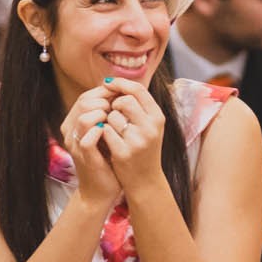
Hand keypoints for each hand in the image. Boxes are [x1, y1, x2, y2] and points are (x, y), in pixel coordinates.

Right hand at [59, 88, 125, 210]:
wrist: (101, 190)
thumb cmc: (106, 159)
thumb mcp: (104, 133)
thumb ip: (106, 114)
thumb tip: (119, 93)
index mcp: (74, 123)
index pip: (85, 97)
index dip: (104, 93)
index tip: (121, 96)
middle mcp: (71, 131)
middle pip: (84, 102)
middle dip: (106, 101)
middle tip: (119, 109)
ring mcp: (76, 144)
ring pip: (84, 118)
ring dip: (104, 116)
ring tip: (115, 121)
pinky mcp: (84, 157)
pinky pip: (88, 139)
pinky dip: (101, 132)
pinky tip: (111, 133)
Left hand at [97, 77, 167, 196]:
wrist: (145, 180)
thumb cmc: (144, 148)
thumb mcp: (149, 125)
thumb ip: (138, 105)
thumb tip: (114, 81)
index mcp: (158, 117)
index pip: (138, 90)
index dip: (121, 83)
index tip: (108, 84)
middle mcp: (150, 127)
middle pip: (124, 101)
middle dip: (114, 105)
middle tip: (113, 114)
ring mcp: (137, 140)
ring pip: (112, 116)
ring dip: (108, 121)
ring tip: (114, 132)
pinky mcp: (123, 152)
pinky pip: (105, 131)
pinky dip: (103, 134)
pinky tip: (108, 141)